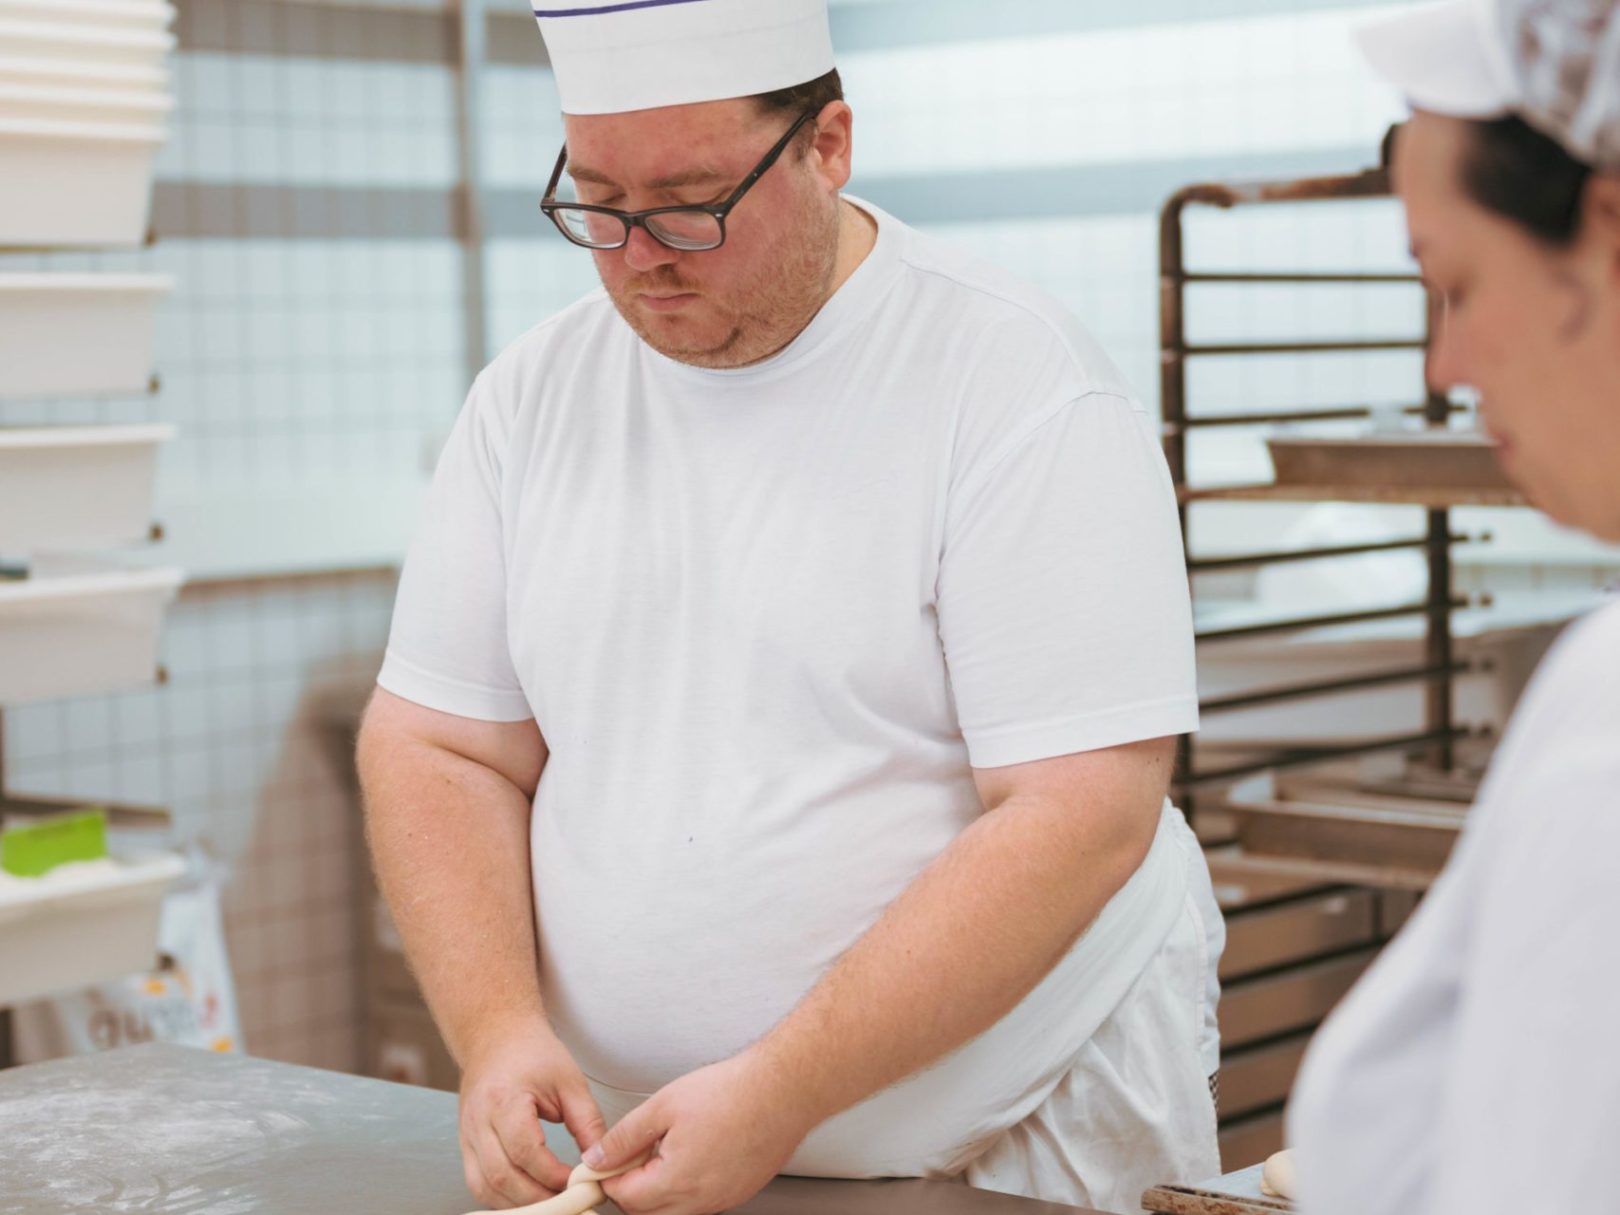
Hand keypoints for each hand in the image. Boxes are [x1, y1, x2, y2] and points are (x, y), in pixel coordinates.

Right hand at [457, 1021, 608, 1208]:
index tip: (579, 1181)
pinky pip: (478, 1184)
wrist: (496, 1036)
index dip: (551, 1174)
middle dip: (538, 1197)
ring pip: (484, 1187)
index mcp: (503, 1099)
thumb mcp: (570, 1081)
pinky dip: (502, 1198)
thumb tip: (600, 1161)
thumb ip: (587, 1123)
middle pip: (501, 1176)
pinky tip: (528, 1197)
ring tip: (553, 1202)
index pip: (524, 1150)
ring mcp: (466, 1136)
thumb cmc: (532, 1053)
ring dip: (519, 1204)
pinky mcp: (465, 1146)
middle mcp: (477, 1121)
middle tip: (570, 1200)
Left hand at [589, 1049, 817, 1214]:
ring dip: (659, 1190)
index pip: (626, 1198)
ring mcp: (723, 1199)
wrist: (782, 1090)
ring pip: (675, 1211)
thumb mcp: (664, 1105)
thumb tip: (599, 1158)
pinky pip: (701, 1203)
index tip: (605, 1162)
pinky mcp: (739, 1192)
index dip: (609, 1178)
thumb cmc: (732, 1093)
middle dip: (632, 1188)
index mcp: (677, 1181)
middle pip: (647, 1213)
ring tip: (664, 1150)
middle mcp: (701, 1200)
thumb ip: (625, 1137)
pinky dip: (686, 1188)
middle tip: (631, 1155)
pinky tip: (691, 1154)